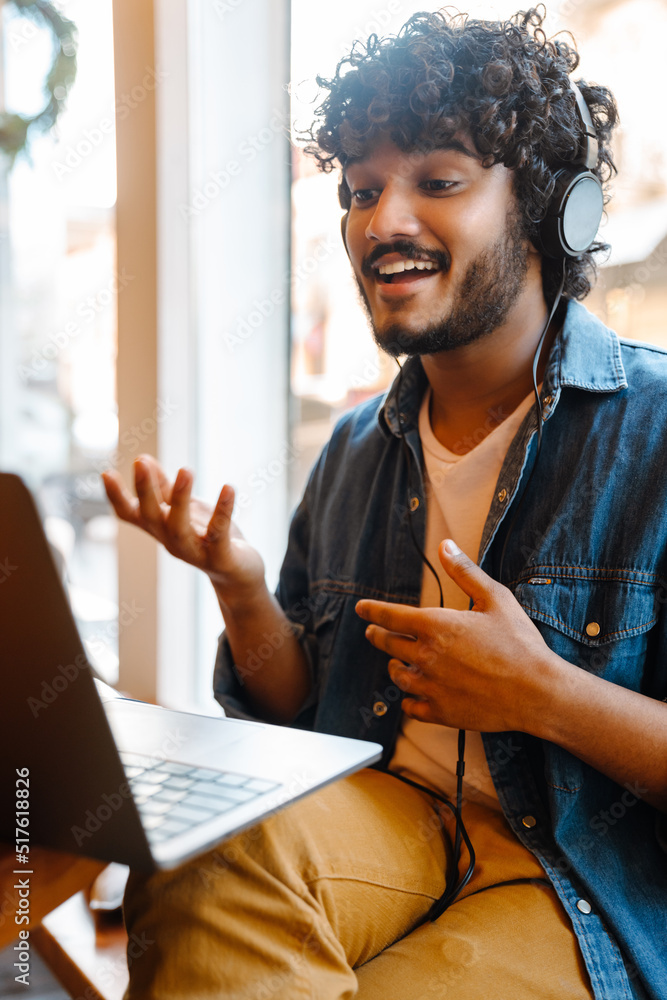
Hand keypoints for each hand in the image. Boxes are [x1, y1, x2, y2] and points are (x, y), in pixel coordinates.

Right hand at [102, 455, 264, 604]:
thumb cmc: (208, 538)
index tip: (105, 473)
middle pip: (151, 517)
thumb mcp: (184, 510)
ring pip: (179, 528)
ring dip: (180, 498)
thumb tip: (143, 459)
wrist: (239, 575)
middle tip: (140, 461)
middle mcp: (172, 541)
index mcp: (160, 528)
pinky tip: (228, 488)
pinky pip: (219, 533)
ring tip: (185, 469)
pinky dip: (223, 510)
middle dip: (145, 490)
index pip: (130, 514)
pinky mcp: (221, 557)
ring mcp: (195, 552)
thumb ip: (163, 488)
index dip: (116, 497)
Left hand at [355, 539, 559, 733]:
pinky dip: (408, 700)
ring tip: (395, 664)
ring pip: (397, 676)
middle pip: (389, 645)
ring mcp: (431, 686)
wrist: (537, 692)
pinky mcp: (440, 712)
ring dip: (394, 667)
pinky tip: (412, 696)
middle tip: (374, 633)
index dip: (372, 611)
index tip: (361, 609)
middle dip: (378, 636)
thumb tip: (445, 546)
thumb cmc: (519, 644)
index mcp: (436, 626)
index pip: (390, 616)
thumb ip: (465, 571)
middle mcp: (426, 656)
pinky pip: (411, 706)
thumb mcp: (495, 598)